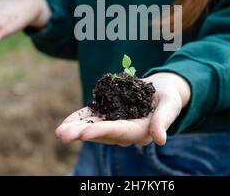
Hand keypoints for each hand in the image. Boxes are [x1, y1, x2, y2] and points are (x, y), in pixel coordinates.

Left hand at [55, 72, 190, 145]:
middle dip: (81, 133)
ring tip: (59, 132)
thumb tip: (161, 140)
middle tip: (62, 134)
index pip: (120, 132)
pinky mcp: (109, 115)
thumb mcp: (170, 104)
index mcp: (141, 131)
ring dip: (76, 129)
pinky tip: (65, 123)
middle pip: (102, 133)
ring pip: (93, 128)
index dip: (103, 132)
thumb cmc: (169, 96)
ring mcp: (116, 124)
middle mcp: (126, 132)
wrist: (163, 90)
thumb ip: (164, 120)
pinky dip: (79, 120)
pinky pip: (92, 119)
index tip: (85, 134)